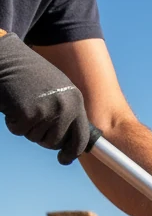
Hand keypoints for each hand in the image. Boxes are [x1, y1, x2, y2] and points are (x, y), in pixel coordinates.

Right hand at [0, 33, 91, 164]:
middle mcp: (66, 107)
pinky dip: (12, 121)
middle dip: (41, 136)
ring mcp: (47, 110)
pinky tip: (11, 104)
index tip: (64, 159)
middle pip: (55, 142)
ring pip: (36, 137)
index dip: (72, 153)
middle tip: (31, 118)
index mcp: (76, 101)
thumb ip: (67, 113)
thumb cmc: (28, 73)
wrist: (5, 56)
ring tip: (22, 104)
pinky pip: (19, 130)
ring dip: (25, 126)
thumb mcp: (56, 90)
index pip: (81, 137)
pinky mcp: (28, 113)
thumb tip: (74, 144)